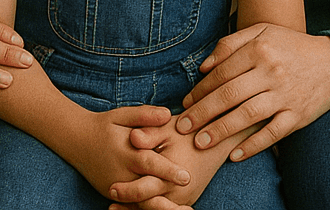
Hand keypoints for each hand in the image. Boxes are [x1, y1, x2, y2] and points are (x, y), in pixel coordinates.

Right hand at [62, 106, 191, 202]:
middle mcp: (120, 173)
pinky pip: (132, 202)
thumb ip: (144, 115)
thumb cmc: (105, 126)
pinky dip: (146, 205)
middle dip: (167, 193)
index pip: (149, 164)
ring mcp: (115, 186)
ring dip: (158, 202)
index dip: (168, 171)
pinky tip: (163, 205)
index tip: (186, 176)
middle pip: (147, 187)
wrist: (77, 141)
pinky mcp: (113, 193)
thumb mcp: (122, 115)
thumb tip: (168, 114)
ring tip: (181, 206)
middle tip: (189, 198)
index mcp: (125, 153)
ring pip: (140, 199)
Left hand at [108, 118, 249, 209]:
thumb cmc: (189, 132)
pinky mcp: (185, 200)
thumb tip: (133, 137)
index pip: (145, 190)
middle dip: (129, 207)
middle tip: (111, 204)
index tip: (111, 189)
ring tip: (116, 209)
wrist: (218, 141)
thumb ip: (150, 132)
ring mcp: (183, 199)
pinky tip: (134, 206)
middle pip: (149, 207)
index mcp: (172, 175)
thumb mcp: (169, 128)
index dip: (127, 191)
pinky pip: (165, 209)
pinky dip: (149, 209)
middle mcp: (179, 192)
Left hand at [169, 23, 329, 159]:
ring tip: (200, 142)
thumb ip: (231, 44)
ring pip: (247, 116)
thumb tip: (204, 66)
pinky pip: (272, 133)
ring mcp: (285, 95)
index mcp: (260, 49)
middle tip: (183, 127)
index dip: (200, 90)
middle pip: (229, 95)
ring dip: (221, 131)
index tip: (186, 103)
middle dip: (202, 113)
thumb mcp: (263, 32)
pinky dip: (253, 146)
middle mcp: (271, 71)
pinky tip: (234, 154)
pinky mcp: (298, 115)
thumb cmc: (292, 47)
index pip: (222, 73)